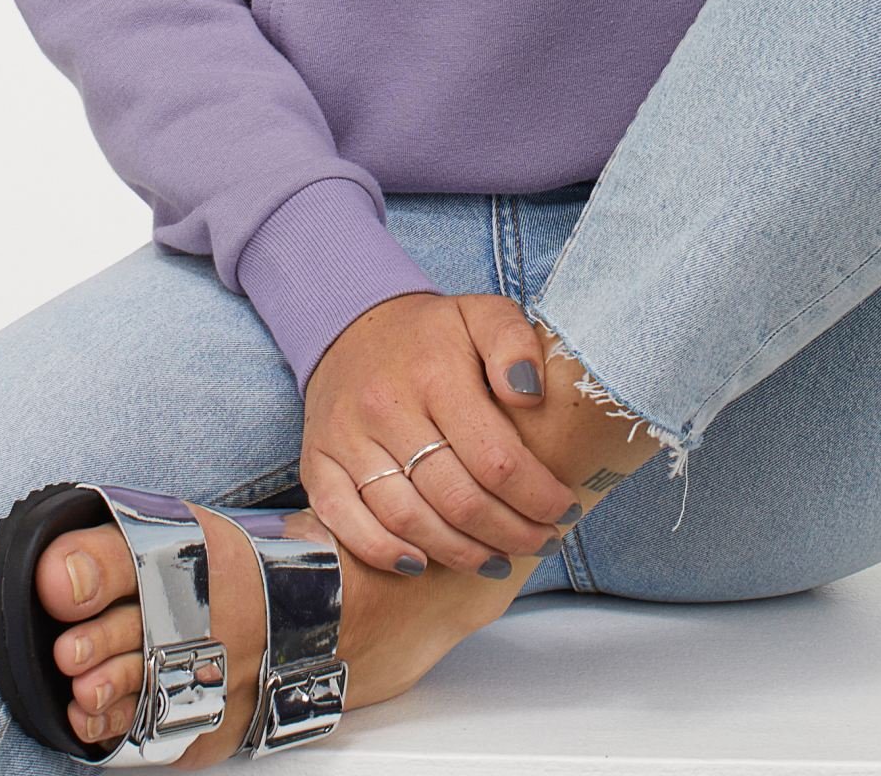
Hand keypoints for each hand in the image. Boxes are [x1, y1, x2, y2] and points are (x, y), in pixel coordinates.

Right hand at [297, 290, 583, 575]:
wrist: (350, 326)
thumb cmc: (431, 333)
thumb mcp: (482, 314)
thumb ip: (515, 343)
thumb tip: (531, 396)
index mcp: (435, 373)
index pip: (495, 458)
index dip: (536, 496)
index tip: (563, 508)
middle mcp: (386, 408)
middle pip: (457, 499)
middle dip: (510, 533)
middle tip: (542, 542)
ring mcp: (346, 440)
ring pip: (408, 520)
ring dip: (460, 553)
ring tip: (497, 559)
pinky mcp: (317, 464)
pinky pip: (346, 523)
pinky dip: (384, 553)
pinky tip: (421, 564)